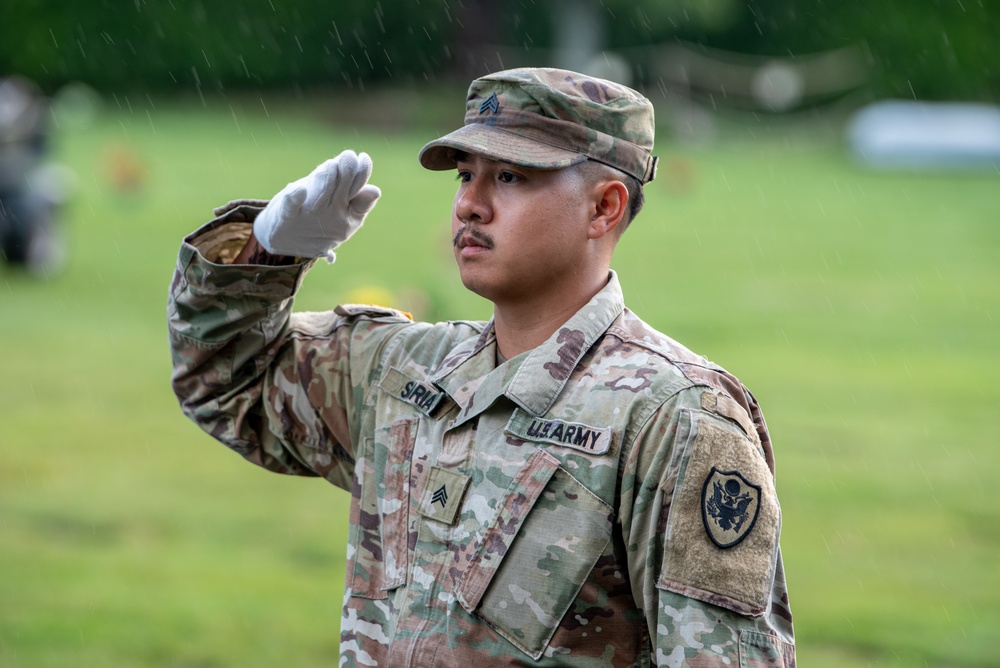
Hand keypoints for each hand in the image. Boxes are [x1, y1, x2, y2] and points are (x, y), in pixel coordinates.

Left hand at [253, 150, 380, 259]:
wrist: (284, 241)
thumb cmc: (317, 221)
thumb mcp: (343, 216)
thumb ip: (359, 203)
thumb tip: (375, 190)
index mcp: (346, 212)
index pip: (358, 190)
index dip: (362, 173)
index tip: (362, 158)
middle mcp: (330, 213)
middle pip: (342, 190)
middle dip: (347, 172)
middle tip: (349, 156)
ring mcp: (308, 214)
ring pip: (321, 195)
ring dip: (326, 180)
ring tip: (331, 165)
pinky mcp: (286, 214)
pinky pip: (290, 206)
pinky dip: (294, 198)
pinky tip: (299, 190)